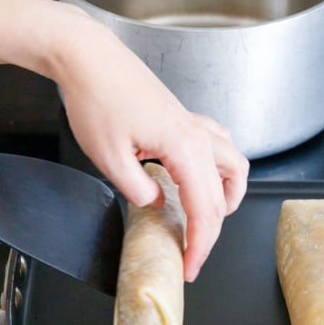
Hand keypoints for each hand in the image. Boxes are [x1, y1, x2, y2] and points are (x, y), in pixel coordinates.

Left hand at [55, 15, 248, 281]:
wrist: (88, 57)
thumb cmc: (96, 99)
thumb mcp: (109, 157)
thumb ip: (137, 189)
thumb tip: (155, 203)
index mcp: (184, 147)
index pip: (204, 209)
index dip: (200, 244)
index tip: (190, 267)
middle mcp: (198, 135)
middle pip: (223, 193)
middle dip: (212, 231)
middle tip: (193, 254)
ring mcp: (193, 123)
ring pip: (234, 163)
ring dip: (229, 194)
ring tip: (209, 216)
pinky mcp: (183, 117)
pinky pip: (218, 144)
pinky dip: (219, 167)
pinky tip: (199, 175)